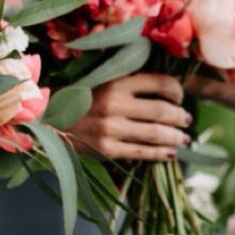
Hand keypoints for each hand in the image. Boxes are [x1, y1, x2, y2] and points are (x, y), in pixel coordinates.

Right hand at [66, 73, 190, 161]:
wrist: (48, 122)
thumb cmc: (78, 100)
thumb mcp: (101, 81)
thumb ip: (128, 84)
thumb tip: (164, 92)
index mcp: (116, 82)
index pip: (160, 83)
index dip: (177, 91)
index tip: (180, 97)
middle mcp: (115, 104)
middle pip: (162, 111)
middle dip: (181, 116)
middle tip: (187, 119)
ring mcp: (111, 129)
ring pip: (156, 133)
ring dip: (176, 136)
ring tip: (184, 137)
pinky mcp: (107, 149)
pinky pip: (142, 152)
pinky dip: (160, 153)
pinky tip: (170, 153)